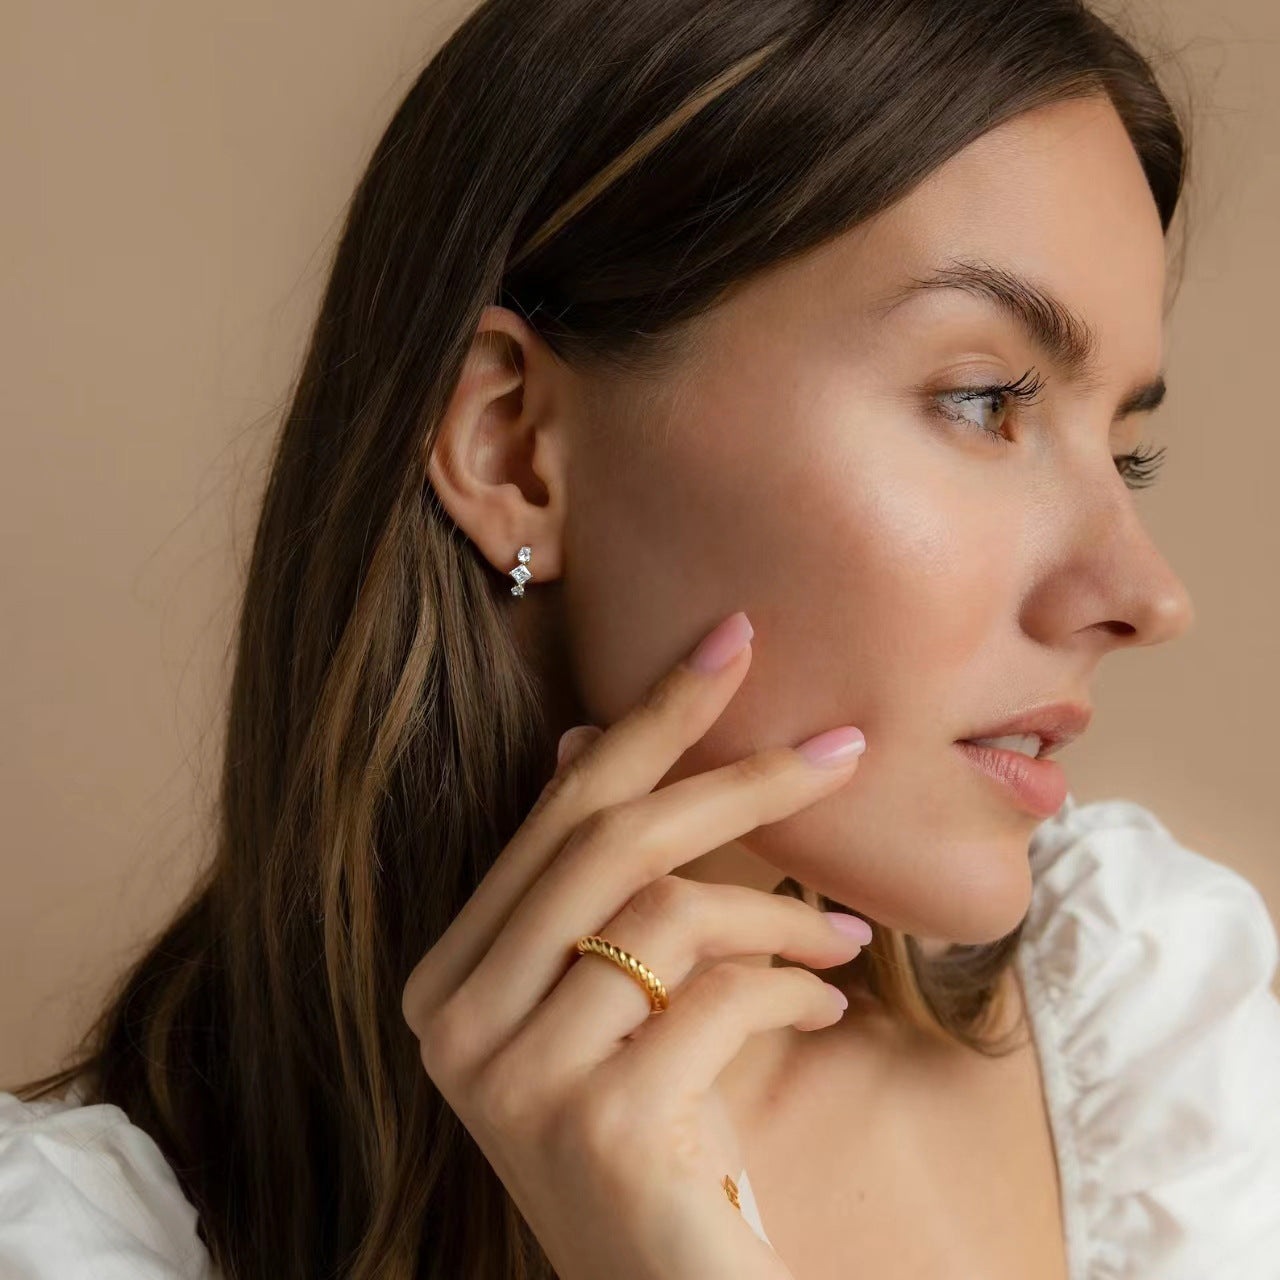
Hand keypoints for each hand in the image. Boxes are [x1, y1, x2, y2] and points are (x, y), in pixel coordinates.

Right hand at [400, 611, 868, 1279]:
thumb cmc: (649, 1124)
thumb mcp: (608, 997)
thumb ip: (589, 882)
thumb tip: (585, 737)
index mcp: (450, 975)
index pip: (558, 813)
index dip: (650, 717)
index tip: (731, 638)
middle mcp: (456, 1022)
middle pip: (611, 843)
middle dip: (740, 779)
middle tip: (843, 747)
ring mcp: (516, 1079)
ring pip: (671, 915)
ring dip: (780, 913)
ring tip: (843, 937)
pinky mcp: (599, 1129)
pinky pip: (720, 1000)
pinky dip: (793, 989)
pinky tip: (827, 1010)